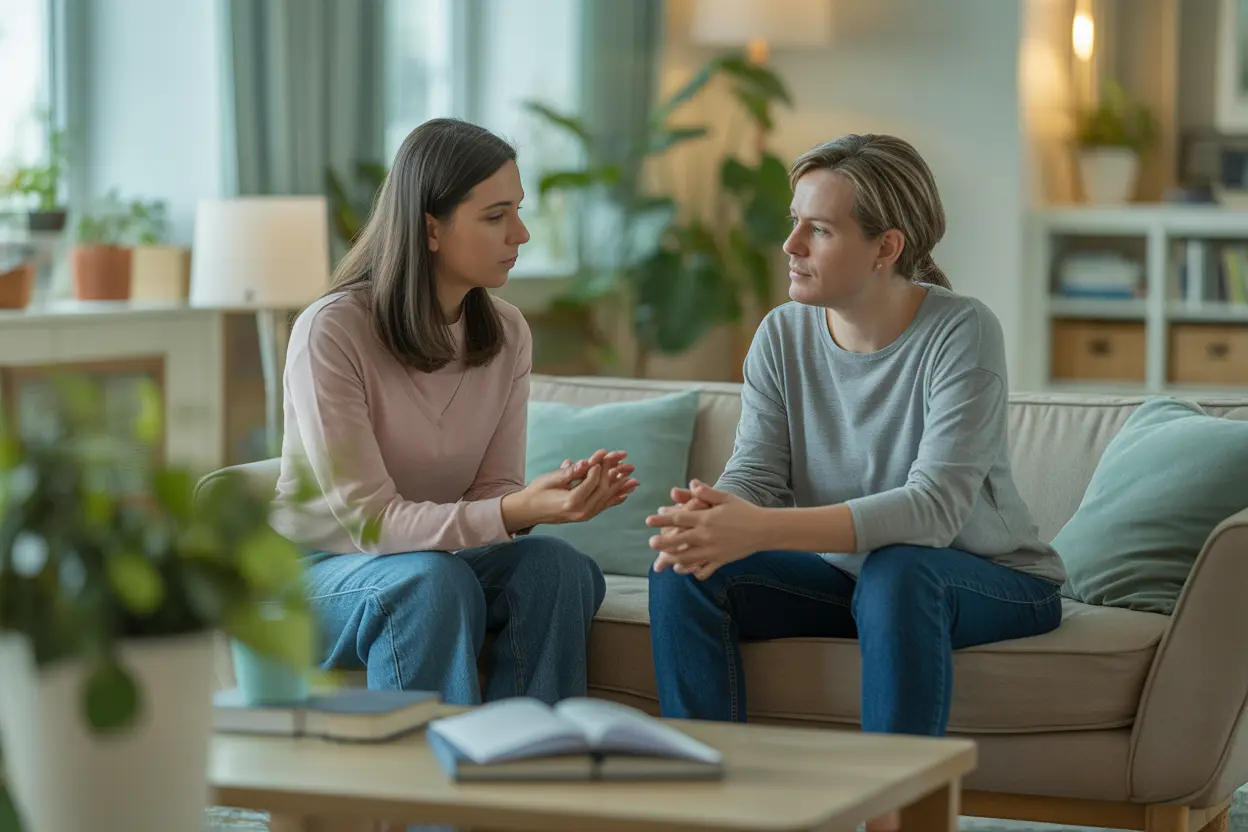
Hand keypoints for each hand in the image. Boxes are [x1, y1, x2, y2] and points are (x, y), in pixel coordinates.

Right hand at [501, 449, 637, 529]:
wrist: (529, 510)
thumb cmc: (538, 492)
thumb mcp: (550, 479)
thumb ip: (568, 472)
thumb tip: (584, 463)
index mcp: (571, 502)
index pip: (591, 483)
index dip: (599, 468)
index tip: (606, 455)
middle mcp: (580, 512)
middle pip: (603, 491)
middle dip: (616, 476)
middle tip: (628, 465)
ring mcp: (584, 516)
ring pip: (607, 500)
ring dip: (621, 488)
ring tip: (635, 480)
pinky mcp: (585, 516)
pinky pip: (603, 507)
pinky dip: (615, 500)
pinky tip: (625, 495)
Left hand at [645, 480, 764, 579]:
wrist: (764, 529)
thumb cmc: (744, 510)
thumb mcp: (725, 497)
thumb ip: (707, 492)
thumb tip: (692, 484)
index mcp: (706, 518)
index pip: (678, 518)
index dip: (662, 519)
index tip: (649, 520)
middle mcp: (706, 535)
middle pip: (677, 541)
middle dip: (662, 543)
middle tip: (651, 543)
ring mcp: (712, 550)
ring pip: (687, 558)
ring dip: (673, 559)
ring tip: (664, 559)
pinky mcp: (720, 561)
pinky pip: (703, 570)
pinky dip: (692, 571)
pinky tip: (684, 569)